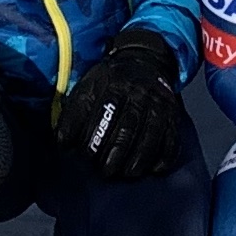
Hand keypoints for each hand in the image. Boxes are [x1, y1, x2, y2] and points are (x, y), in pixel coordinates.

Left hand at [55, 28, 184, 179]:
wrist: (145, 61)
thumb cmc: (110, 83)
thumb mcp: (88, 88)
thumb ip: (74, 114)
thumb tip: (62, 143)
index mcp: (114, 86)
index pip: (105, 112)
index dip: (95, 136)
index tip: (86, 156)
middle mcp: (139, 94)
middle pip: (128, 126)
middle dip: (117, 151)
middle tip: (106, 171)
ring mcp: (158, 104)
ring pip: (151, 134)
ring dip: (140, 157)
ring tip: (128, 173)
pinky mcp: (173, 115)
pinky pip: (172, 137)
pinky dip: (165, 155)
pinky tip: (155, 169)